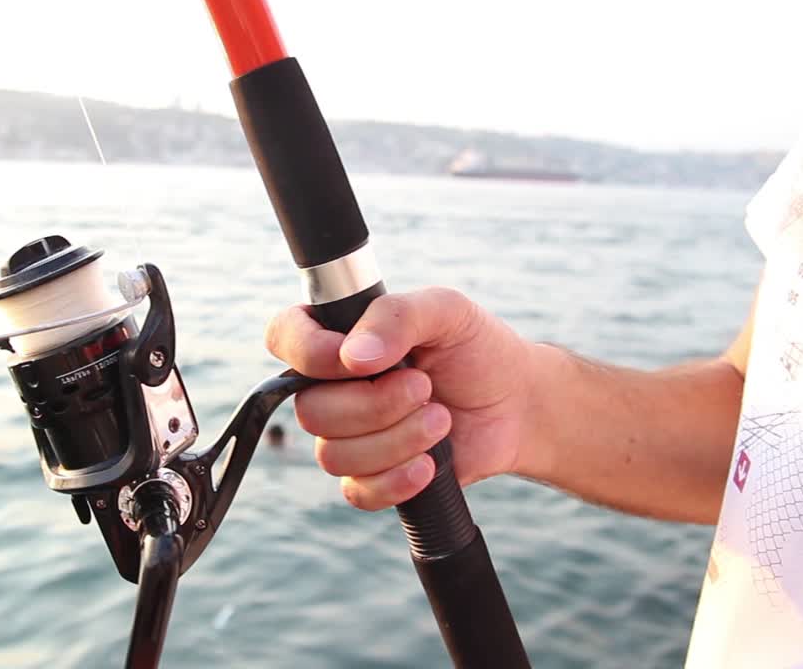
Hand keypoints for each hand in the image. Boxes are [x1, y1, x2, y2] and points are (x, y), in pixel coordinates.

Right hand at [265, 288, 544, 510]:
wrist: (518, 405)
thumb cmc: (477, 349)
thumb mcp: (446, 311)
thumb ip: (397, 317)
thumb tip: (353, 358)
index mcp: (337, 335)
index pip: (284, 338)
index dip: (310, 354)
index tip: (362, 362)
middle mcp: (331, 385)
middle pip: (311, 410)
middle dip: (377, 405)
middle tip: (425, 387)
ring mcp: (348, 434)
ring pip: (333, 455)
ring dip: (397, 440)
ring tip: (440, 419)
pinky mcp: (370, 476)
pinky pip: (357, 492)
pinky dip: (397, 480)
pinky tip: (430, 464)